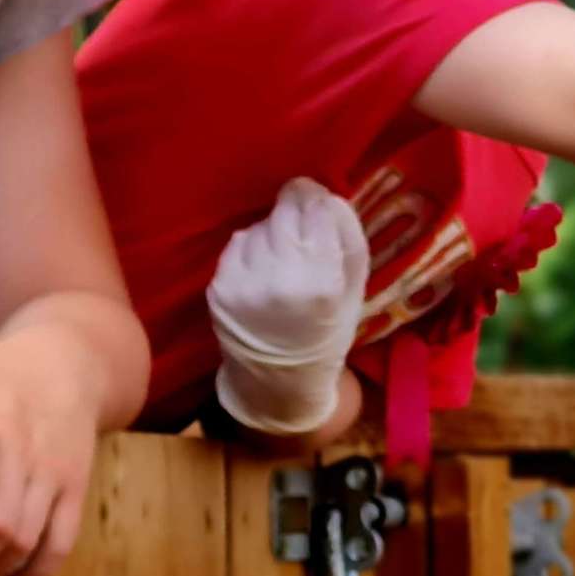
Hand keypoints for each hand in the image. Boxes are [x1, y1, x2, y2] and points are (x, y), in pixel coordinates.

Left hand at [207, 177, 370, 434]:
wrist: (279, 378)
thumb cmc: (327, 330)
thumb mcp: (355, 287)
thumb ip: (347, 237)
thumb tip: (326, 197)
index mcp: (321, 281)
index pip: (315, 208)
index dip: (316, 198)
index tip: (315, 201)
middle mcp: (280, 278)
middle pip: (284, 211)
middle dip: (294, 213)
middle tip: (301, 228)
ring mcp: (244, 282)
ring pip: (260, 226)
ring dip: (271, 232)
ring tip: (282, 258)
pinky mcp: (219, 287)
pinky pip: (238, 245)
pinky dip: (251, 250)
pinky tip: (261, 271)